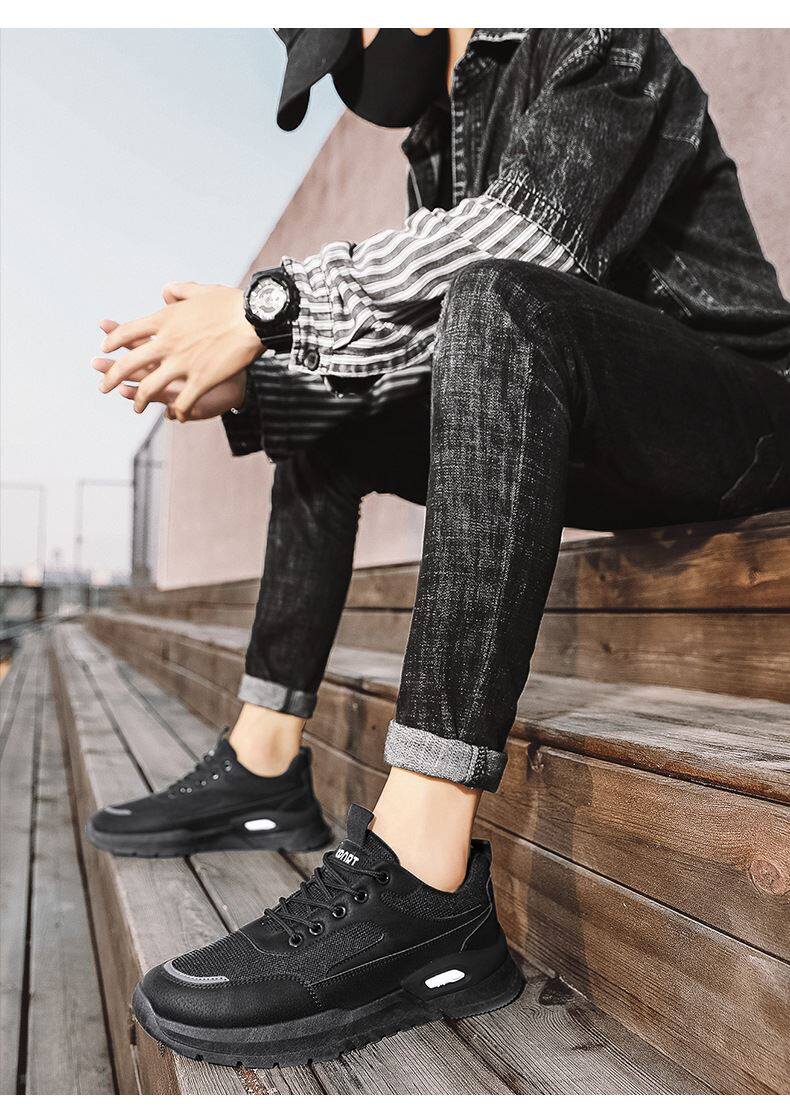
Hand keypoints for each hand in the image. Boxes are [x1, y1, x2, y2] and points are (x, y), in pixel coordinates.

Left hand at [93, 282, 262, 420]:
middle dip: (112, 377)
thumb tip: (166, 292)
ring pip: (149, 388)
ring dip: (139, 400)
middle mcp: (167, 342)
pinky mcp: (200, 380)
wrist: (253, 319)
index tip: (105, 348)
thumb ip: (180, 292)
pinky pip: (182, 402)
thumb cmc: (231, 303)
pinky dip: (178, 411)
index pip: (127, 332)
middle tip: (103, 387)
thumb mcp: (201, 292)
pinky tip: (176, 415)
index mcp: (165, 320)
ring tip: (136, 408)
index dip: (112, 341)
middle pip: (129, 364)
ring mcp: (182, 363)